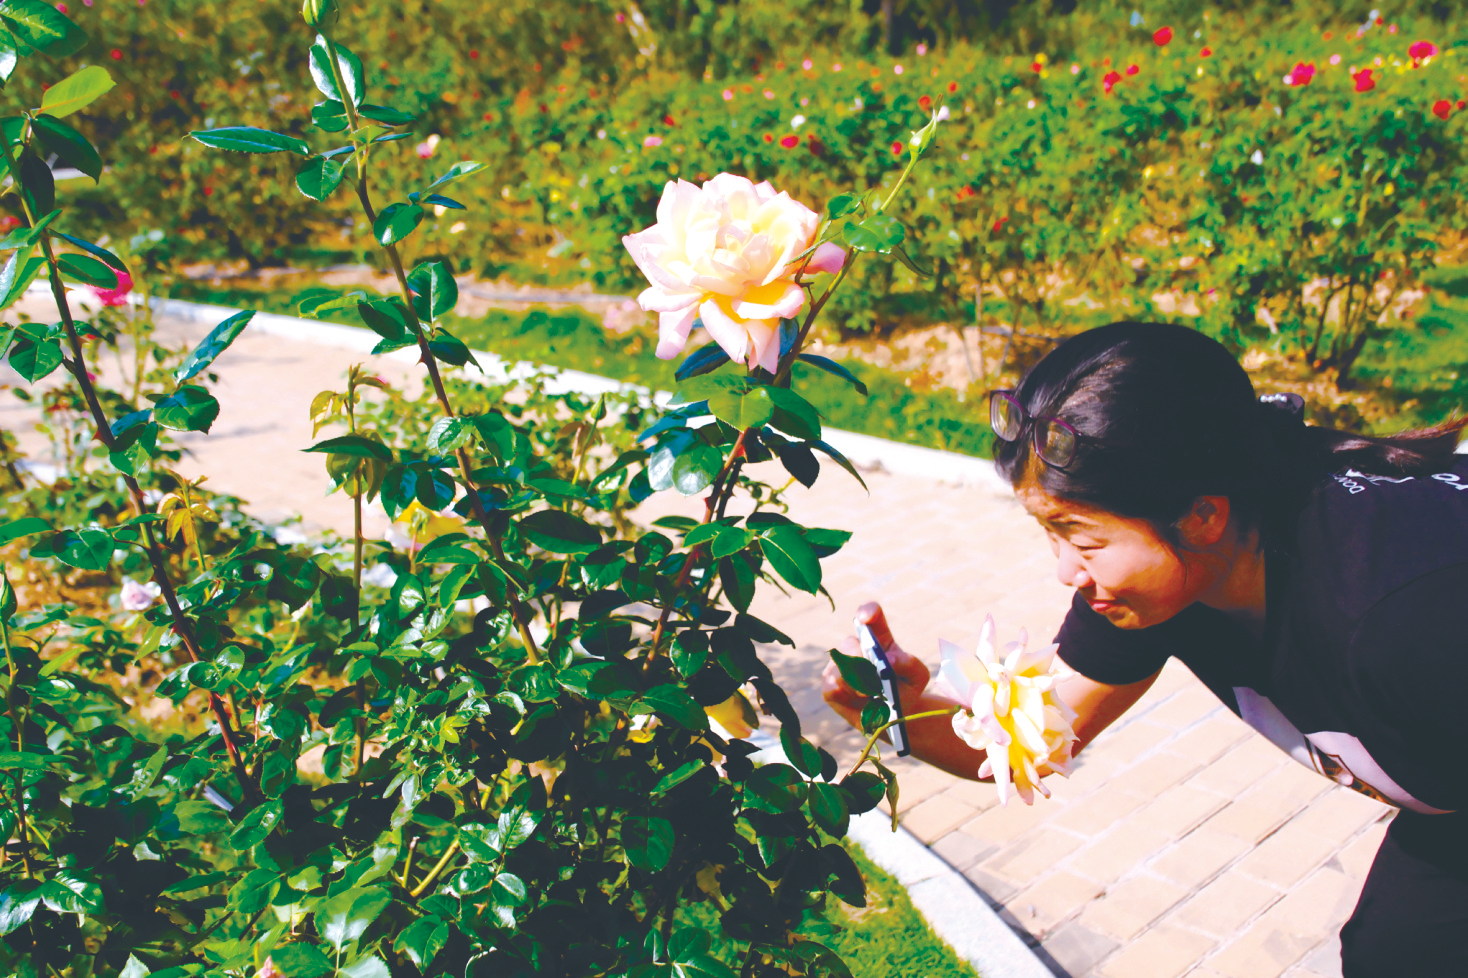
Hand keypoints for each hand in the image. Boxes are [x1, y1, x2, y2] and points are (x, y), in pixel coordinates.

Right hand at [821, 602, 931, 731]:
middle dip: (861, 659)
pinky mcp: (829, 684)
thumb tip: (890, 658)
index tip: (865, 619)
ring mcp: (839, 665)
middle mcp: (856, 647)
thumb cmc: (904, 690)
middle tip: (874, 678)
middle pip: (850, 643)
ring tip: (872, 695)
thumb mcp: (918, 677)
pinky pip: (831, 686)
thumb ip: (911, 664)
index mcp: (879, 638)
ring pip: (840, 667)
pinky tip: (858, 701)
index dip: (866, 612)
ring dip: (857, 683)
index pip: (870, 615)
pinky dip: (847, 696)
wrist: (893, 718)